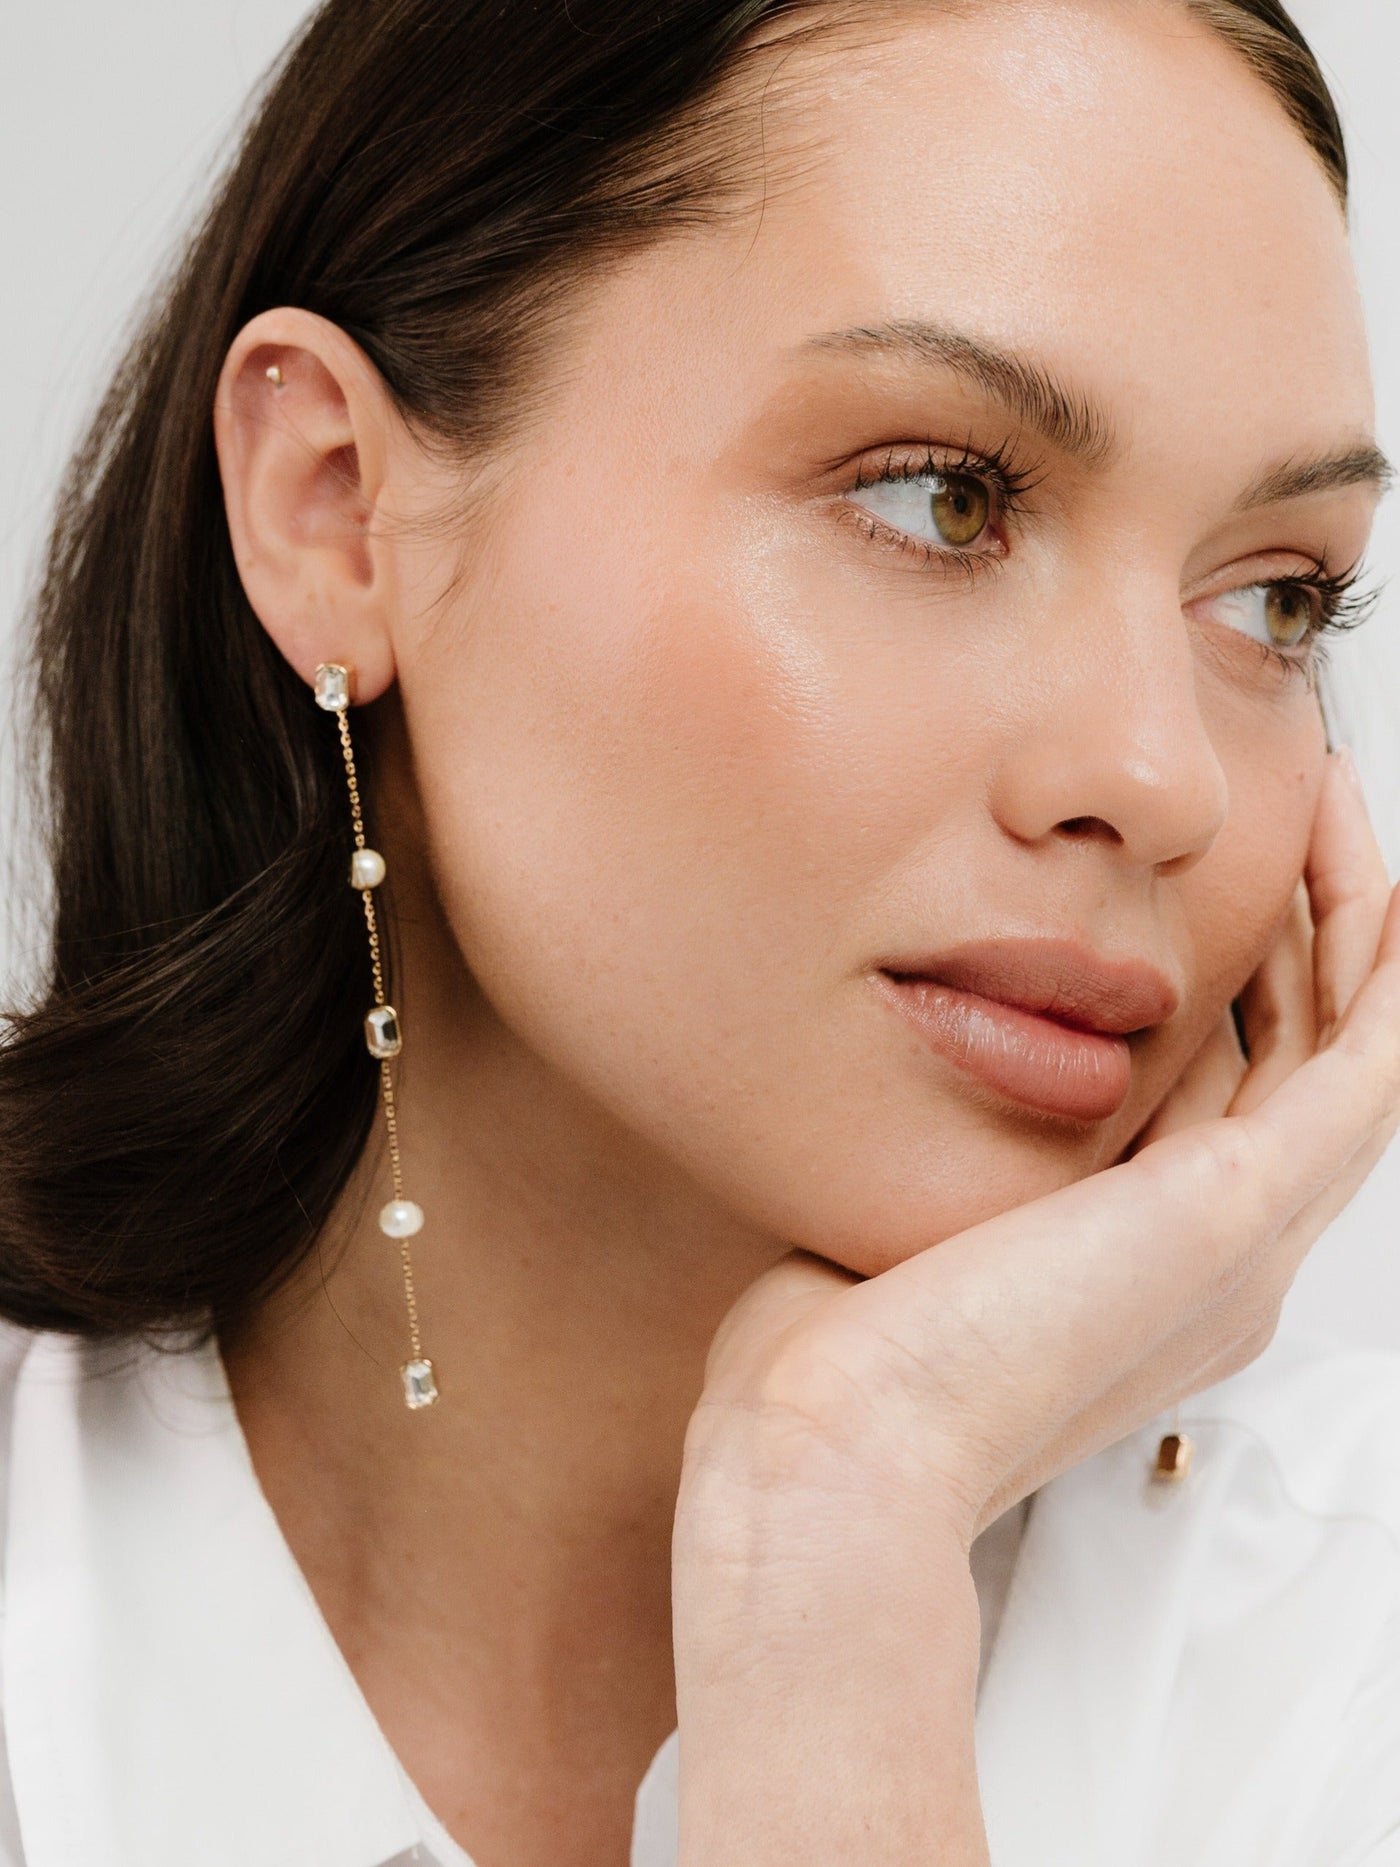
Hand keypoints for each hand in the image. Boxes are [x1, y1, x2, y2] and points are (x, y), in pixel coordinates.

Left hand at [671, 750, 1399, 1864]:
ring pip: (1350, 1053)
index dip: (1240, 983)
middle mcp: (1215, 1261)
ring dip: (1354, 926)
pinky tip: (1363, 879)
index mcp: (1142, 1266)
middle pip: (1301, 1064)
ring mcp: (1244, 1244)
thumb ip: (963, 1138)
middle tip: (1298, 819)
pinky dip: (1378, 966)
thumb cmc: (840, 1350)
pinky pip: (1364, 1064)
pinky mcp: (1244, 1213)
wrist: (842, 1437)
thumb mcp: (915, 1208)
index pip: (1226, 1096)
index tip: (1210, 890)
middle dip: (1308, 935)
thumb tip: (951, 1052)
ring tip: (1327, 815)